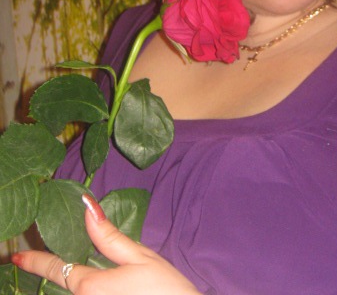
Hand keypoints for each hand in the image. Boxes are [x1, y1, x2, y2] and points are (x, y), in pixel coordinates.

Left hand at [11, 194, 200, 294]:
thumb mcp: (140, 257)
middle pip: (64, 286)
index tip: (15, 257)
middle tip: (45, 258)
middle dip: (56, 272)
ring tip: (77, 265)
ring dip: (74, 283)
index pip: (56, 269)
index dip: (34, 261)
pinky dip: (86, 291)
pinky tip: (103, 282)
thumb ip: (109, 236)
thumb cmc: (165, 290)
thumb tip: (86, 207)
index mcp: (90, 286)